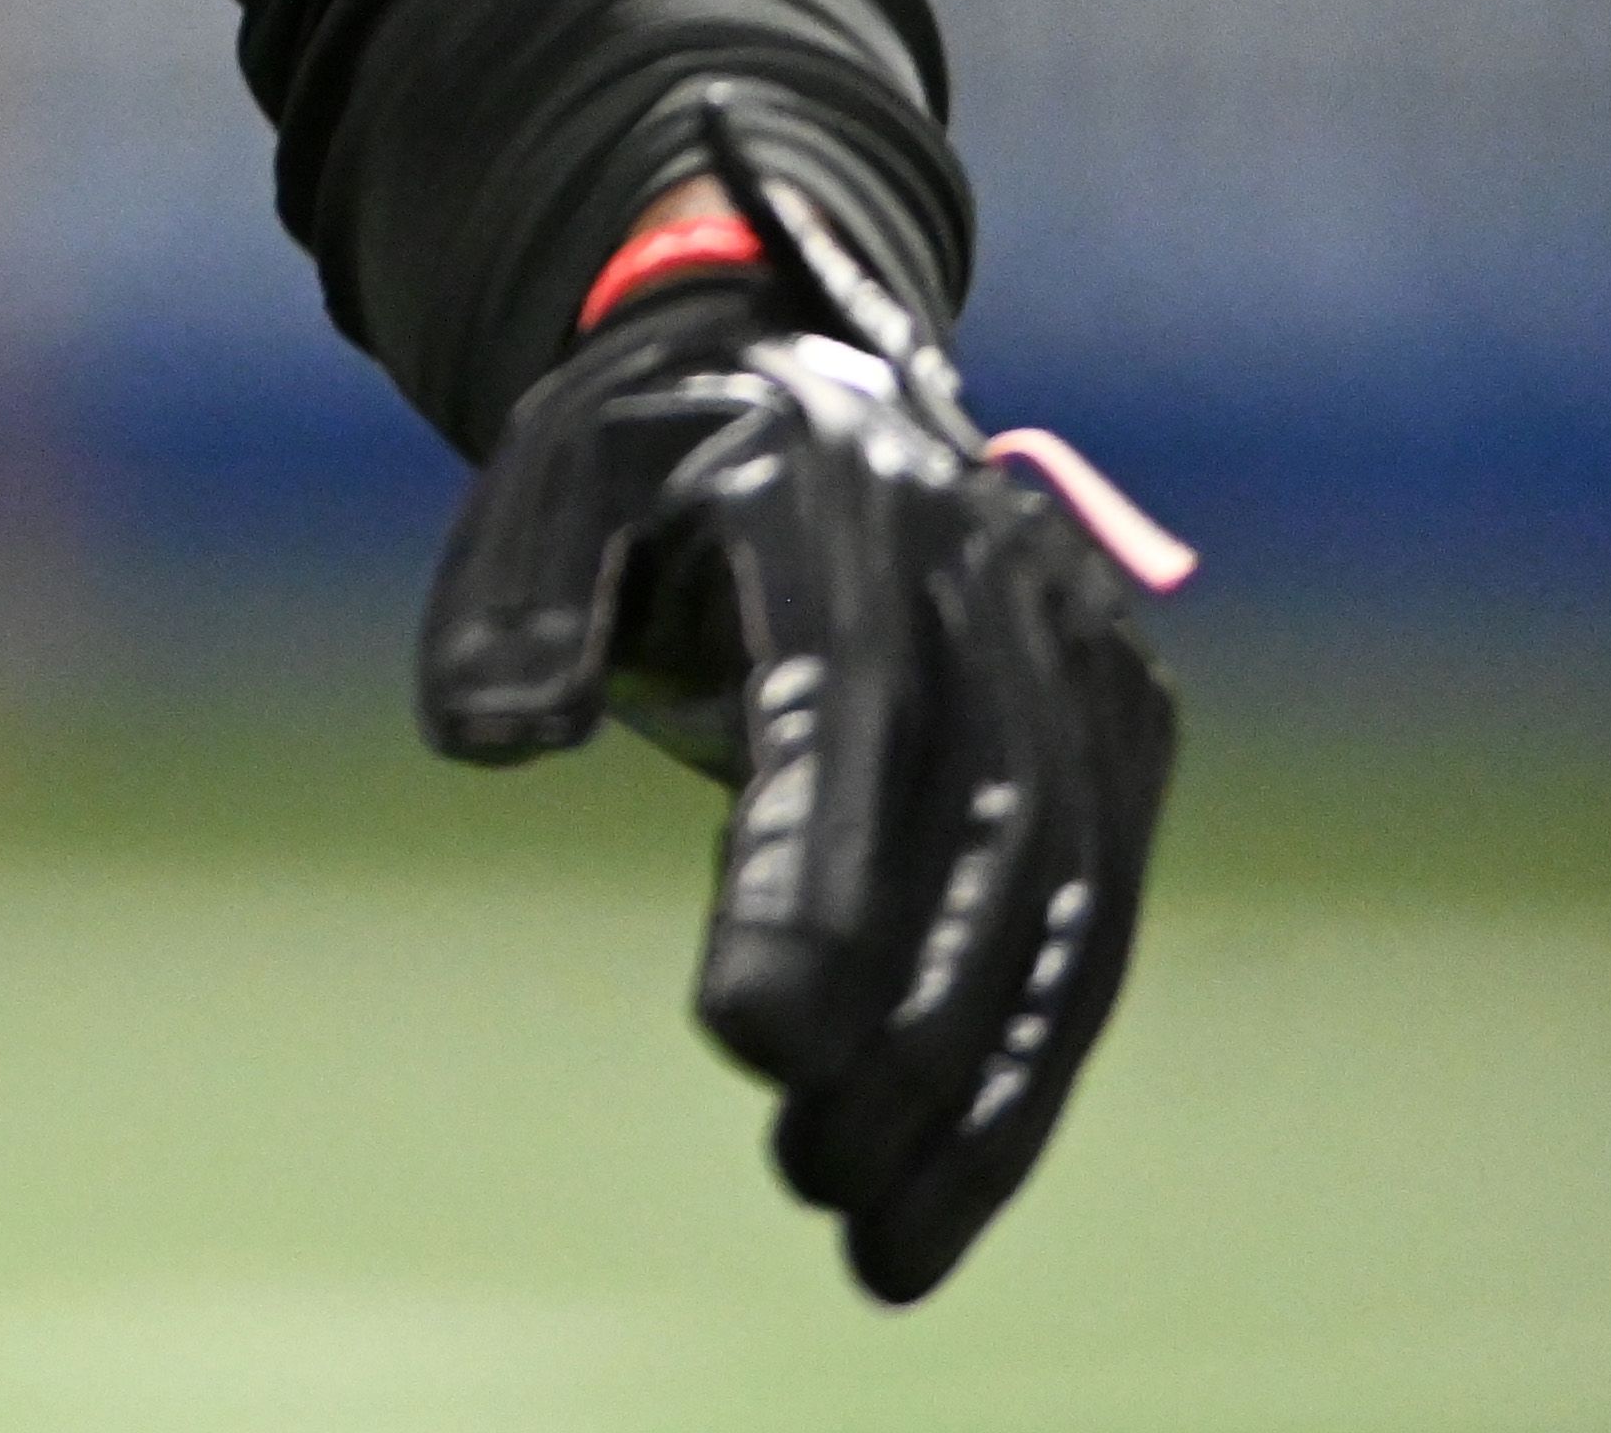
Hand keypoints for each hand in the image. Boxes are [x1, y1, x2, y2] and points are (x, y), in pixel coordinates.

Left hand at [421, 110, 1188, 1301]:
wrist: (808, 376)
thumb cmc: (648, 458)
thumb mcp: (544, 471)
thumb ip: (511, 598)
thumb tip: (487, 739)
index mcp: (834, 496)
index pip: (843, 702)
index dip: (812, 874)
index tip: (747, 1040)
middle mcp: (991, 570)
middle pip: (984, 825)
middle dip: (908, 1021)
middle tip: (807, 1169)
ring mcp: (1079, 651)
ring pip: (1066, 903)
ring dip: (983, 1087)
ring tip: (871, 1234)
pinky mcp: (1123, 728)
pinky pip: (1095, 922)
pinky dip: (1030, 1066)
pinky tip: (944, 1188)